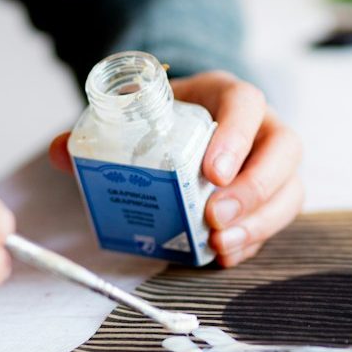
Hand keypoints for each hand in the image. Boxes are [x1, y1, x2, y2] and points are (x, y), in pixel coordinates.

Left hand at [50, 70, 302, 267]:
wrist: (189, 120)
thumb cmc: (168, 117)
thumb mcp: (140, 111)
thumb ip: (103, 127)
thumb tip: (61, 152)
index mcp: (228, 96)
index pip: (246, 103)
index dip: (236, 136)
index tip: (212, 171)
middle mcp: (262, 126)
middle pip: (284, 150)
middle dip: (255, 189)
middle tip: (215, 217)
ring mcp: (272, 163)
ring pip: (290, 189)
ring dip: (260, 222)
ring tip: (221, 245)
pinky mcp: (271, 196)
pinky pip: (276, 219)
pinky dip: (254, 241)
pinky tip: (227, 255)